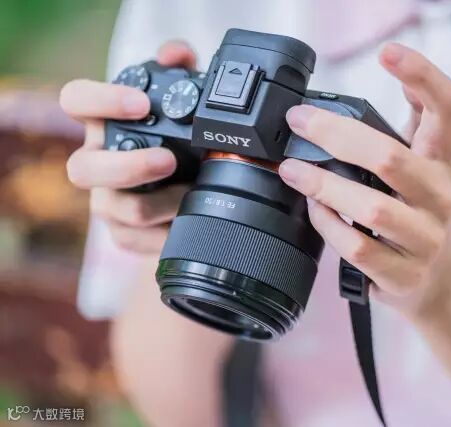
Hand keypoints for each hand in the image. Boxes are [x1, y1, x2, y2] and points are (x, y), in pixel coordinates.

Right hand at [60, 41, 196, 253]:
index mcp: (105, 124)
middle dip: (127, 166)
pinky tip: (188, 222)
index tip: (142, 103)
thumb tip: (176, 54)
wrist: (192, 195)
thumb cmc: (181, 143)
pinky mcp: (123, 234)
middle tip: (169, 161)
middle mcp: (97, 163)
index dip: (100, 100)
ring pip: (113, 208)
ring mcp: (106, 201)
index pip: (76, 100)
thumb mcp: (186, 106)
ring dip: (158, 203)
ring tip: (191, 195)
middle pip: (82, 168)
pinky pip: (134, 240)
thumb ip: (181, 73)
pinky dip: (166, 232)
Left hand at [278, 43, 450, 321]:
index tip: (387, 53)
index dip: (422, 76)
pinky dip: (328, 226)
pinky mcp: (404, 273)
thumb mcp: (430, 161)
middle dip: (337, 136)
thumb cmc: (425, 208)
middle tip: (299, 122)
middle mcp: (441, 195)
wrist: (445, 277)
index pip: (446, 108)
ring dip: (324, 187)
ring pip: (373, 210)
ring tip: (292, 171)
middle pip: (391, 158)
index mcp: (444, 158)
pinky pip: (358, 249)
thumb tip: (394, 61)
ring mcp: (425, 238)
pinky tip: (313, 209)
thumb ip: (415, 116)